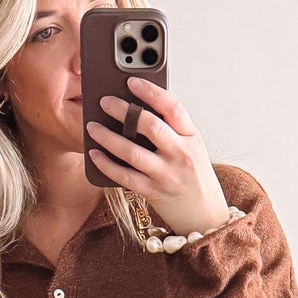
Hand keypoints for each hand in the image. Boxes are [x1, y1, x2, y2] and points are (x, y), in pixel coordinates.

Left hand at [86, 75, 232, 236]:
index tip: (131, 81)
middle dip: (123, 110)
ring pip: (132, 152)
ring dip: (108, 137)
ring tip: (92, 127)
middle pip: (150, 126)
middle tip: (104, 101)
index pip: (172, 107)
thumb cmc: (193, 176)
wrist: (205, 216)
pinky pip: (124, 176)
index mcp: (191, 137)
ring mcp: (167, 175)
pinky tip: (94, 154)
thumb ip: (171, 129)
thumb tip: (136, 107)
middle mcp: (181, 154)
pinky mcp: (153, 192)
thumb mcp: (191, 147)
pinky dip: (106, 164)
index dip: (151, 91)